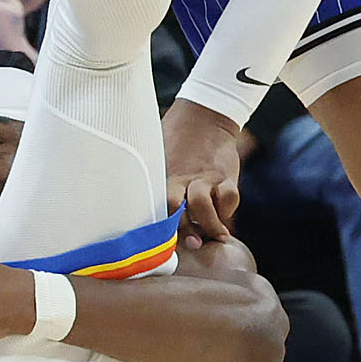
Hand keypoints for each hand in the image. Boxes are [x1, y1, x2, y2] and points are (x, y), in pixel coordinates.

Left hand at [164, 98, 243, 248]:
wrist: (204, 117)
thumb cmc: (175, 141)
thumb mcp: (158, 156)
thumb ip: (151, 178)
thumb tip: (131, 204)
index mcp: (163, 177)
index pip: (155, 204)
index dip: (158, 226)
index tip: (158, 243)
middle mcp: (182, 179)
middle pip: (175, 208)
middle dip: (182, 230)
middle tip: (191, 245)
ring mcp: (205, 177)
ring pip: (202, 205)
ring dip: (209, 225)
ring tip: (216, 236)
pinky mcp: (226, 175)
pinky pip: (229, 197)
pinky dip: (227, 210)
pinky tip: (224, 216)